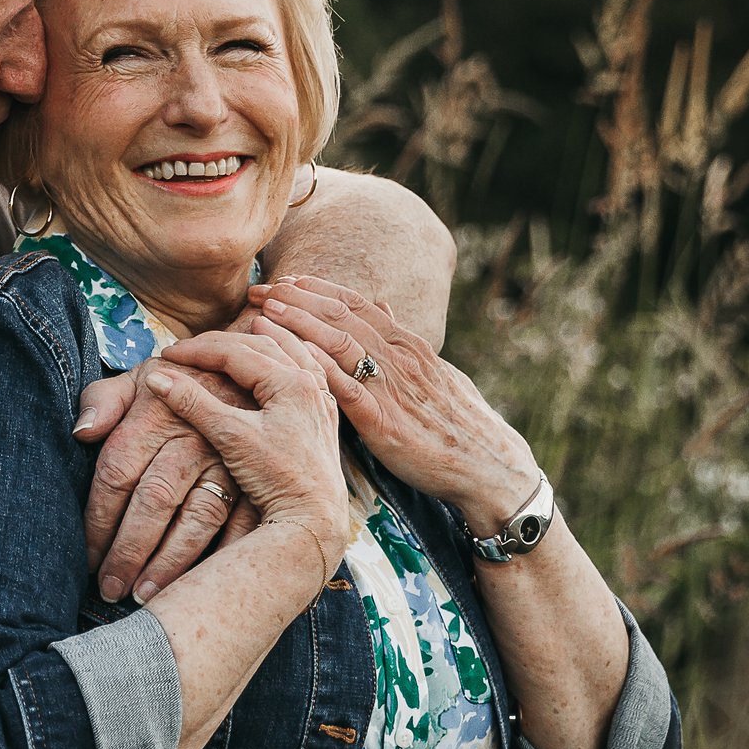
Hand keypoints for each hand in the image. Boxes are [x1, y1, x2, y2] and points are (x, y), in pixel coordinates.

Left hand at [74, 356, 255, 602]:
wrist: (241, 370)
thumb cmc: (173, 384)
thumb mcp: (135, 379)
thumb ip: (103, 401)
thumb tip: (81, 433)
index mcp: (152, 417)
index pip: (116, 476)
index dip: (98, 521)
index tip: (86, 556)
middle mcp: (190, 441)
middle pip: (154, 502)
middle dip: (129, 551)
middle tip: (111, 589)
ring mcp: (227, 461)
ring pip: (197, 519)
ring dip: (172, 563)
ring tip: (148, 597)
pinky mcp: (255, 477)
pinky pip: (240, 524)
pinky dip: (222, 557)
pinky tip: (203, 585)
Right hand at [148, 332, 346, 577]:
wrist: (314, 519)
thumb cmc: (277, 479)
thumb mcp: (231, 438)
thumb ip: (194, 404)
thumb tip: (157, 377)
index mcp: (290, 382)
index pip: (235, 351)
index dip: (197, 350)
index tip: (167, 354)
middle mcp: (310, 384)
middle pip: (264, 344)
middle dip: (226, 339)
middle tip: (194, 344)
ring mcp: (320, 400)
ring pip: (294, 352)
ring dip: (270, 336)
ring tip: (255, 322)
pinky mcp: (324, 418)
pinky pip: (310, 370)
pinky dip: (294, 355)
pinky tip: (291, 355)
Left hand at [251, 276, 542, 533]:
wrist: (489, 468)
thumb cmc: (459, 421)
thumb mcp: (435, 371)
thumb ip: (403, 339)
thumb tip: (383, 304)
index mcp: (408, 344)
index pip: (356, 304)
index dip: (317, 289)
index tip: (286, 280)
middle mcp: (399, 358)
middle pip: (340, 316)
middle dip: (296, 299)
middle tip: (260, 289)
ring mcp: (391, 389)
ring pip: (339, 344)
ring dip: (299, 324)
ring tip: (266, 311)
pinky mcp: (383, 423)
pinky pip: (347, 389)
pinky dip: (319, 369)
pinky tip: (293, 357)